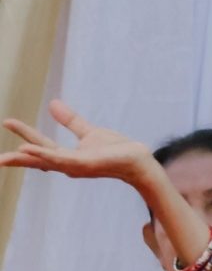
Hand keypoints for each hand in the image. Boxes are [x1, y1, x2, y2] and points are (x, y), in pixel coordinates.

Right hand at [0, 102, 156, 184]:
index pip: (40, 145)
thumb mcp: (88, 132)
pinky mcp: (84, 165)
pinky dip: (44, 156)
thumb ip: (70, 121)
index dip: (24, 134)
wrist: (138, 159)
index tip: (6, 121)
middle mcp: (67, 164)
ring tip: (6, 157)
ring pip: (46, 162)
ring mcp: (75, 166)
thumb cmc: (116, 150)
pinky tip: (29, 150)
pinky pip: (60, 160)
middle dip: (17, 158)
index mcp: (66, 157)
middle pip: (37, 159)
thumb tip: (51, 104)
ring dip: (27, 159)